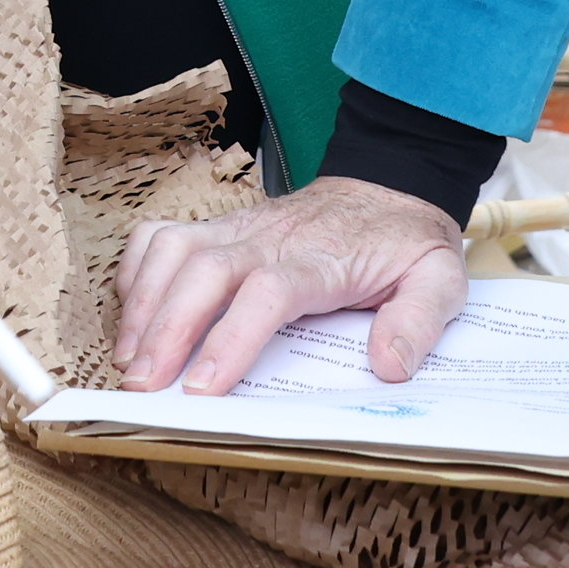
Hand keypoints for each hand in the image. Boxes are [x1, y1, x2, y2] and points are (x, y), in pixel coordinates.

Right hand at [116, 174, 470, 392]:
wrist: (388, 180)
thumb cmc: (405, 240)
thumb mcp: (440, 278)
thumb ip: (419, 320)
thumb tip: (388, 366)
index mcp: (321, 259)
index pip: (266, 292)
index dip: (230, 338)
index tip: (203, 386)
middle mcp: (269, 237)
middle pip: (203, 271)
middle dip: (165, 329)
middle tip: (142, 386)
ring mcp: (239, 227)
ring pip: (173, 250)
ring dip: (143, 304)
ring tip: (128, 360)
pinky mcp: (221, 226)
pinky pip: (162, 235)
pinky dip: (137, 270)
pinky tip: (134, 313)